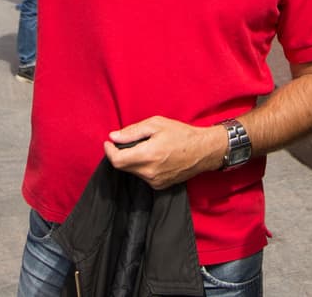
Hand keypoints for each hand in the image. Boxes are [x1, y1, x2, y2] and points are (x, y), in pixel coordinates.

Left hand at [104, 115, 223, 189]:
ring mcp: (155, 181)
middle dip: (121, 154)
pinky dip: (142, 167)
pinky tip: (154, 157)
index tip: (108, 142)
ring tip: (145, 148)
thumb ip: (132, 131)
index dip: (109, 151)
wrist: (203, 151)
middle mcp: (149, 172)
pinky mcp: (160, 186)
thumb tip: (113, 137)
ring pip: (133, 171)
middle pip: (123, 166)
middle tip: (128, 141)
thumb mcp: (156, 124)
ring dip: (132, 160)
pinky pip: (143, 176)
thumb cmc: (181, 134)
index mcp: (148, 155)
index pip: (117, 160)